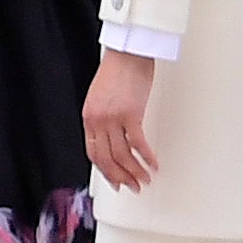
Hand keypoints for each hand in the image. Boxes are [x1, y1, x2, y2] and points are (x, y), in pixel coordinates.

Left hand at [86, 48, 160, 191]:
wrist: (126, 55)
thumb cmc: (117, 73)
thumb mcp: (101, 99)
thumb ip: (104, 119)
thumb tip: (114, 138)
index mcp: (89, 117)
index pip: (93, 153)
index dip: (105, 171)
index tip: (115, 181)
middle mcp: (98, 120)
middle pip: (106, 158)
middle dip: (120, 177)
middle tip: (133, 187)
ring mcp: (113, 118)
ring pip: (121, 155)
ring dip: (135, 171)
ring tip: (145, 179)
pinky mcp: (130, 114)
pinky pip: (137, 143)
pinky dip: (147, 157)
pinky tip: (154, 164)